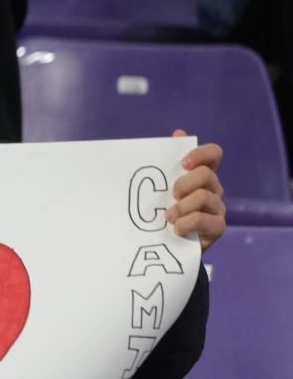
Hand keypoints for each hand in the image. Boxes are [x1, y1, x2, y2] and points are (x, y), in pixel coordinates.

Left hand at [167, 130, 225, 251]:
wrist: (165, 246)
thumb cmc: (163, 211)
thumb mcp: (160, 188)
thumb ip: (168, 163)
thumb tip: (178, 133)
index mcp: (201, 175)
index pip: (214, 154)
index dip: (201, 154)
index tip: (183, 164)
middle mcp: (213, 189)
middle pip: (207, 175)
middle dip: (184, 184)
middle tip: (171, 196)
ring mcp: (217, 208)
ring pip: (204, 196)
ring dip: (181, 206)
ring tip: (169, 217)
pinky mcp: (217, 228)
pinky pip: (204, 220)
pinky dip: (186, 223)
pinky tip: (176, 229)